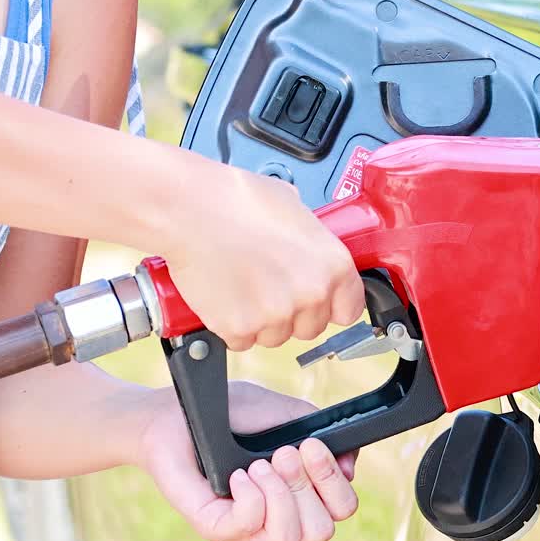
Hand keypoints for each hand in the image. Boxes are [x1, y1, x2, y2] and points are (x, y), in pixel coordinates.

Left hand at [136, 382, 358, 540]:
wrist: (172, 414)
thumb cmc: (226, 413)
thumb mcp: (281, 412)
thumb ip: (318, 431)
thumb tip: (349, 463)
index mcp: (299, 494)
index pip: (341, 509)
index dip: (334, 481)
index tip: (312, 446)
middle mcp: (276, 517)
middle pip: (321, 530)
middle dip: (308, 485)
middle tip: (282, 453)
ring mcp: (245, 528)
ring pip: (289, 537)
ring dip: (280, 492)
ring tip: (256, 465)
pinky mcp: (214, 527)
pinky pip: (247, 527)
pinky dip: (250, 496)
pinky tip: (236, 474)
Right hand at [161, 164, 364, 349]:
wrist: (190, 210)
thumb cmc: (237, 200)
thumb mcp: (294, 208)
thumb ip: (311, 239)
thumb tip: (308, 247)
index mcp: (334, 266)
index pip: (349, 310)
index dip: (330, 306)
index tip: (318, 303)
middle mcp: (311, 294)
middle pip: (310, 328)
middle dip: (291, 313)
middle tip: (267, 286)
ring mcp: (276, 315)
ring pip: (275, 336)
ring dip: (260, 320)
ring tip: (241, 284)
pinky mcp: (240, 328)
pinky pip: (242, 340)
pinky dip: (231, 325)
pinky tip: (224, 296)